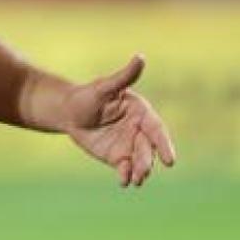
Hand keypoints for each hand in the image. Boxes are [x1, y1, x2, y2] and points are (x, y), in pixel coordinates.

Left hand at [63, 54, 175, 187]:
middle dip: (147, 162)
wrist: (68, 113)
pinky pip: (125, 169)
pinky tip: (124, 182)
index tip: (170, 161)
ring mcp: (129, 145)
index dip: (164, 144)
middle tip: (143, 173)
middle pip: (148, 149)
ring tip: (136, 180)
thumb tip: (140, 57)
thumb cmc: (87, 95)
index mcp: (141, 112)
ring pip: (139, 161)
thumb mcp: (104, 86)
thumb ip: (124, 76)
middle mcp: (139, 130)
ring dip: (140, 171)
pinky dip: (126, 176)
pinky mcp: (118, 157)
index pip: (156, 129)